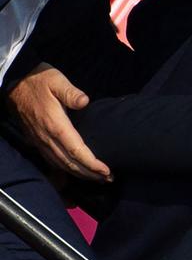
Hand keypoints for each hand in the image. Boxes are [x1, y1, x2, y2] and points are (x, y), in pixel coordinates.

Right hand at [7, 63, 110, 180]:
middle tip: (109, 179)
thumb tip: (85, 101)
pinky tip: (77, 171)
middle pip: (70, 163)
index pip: (76, 150)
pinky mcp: (36, 140)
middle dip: (90, 173)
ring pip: (61, 164)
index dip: (91, 163)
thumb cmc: (39, 80)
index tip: (106, 171)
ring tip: (98, 178)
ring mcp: (40, 140)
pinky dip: (66, 169)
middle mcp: (47, 137)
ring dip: (80, 173)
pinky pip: (52, 160)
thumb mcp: (56, 80)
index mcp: (55, 125)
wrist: (14, 82)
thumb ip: (71, 92)